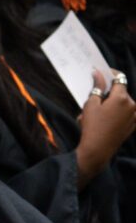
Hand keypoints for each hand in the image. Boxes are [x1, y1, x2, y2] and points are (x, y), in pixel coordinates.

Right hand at [75, 70, 135, 187]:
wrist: (98, 149)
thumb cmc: (92, 126)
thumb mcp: (91, 104)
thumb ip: (97, 87)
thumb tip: (98, 74)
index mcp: (122, 98)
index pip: (119, 79)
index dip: (111, 73)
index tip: (102, 72)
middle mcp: (132, 105)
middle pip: (121, 92)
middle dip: (110, 91)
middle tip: (95, 97)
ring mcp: (135, 116)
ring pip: (124, 103)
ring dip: (113, 103)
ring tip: (98, 112)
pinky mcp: (133, 124)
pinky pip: (126, 113)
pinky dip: (117, 112)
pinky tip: (105, 119)